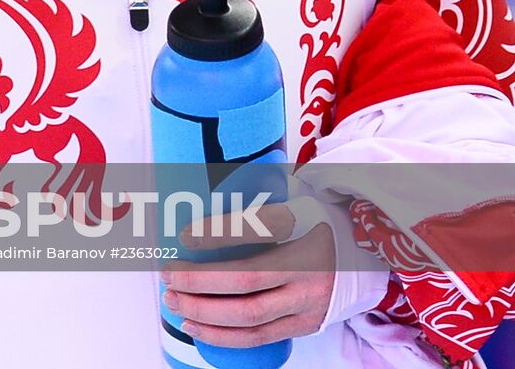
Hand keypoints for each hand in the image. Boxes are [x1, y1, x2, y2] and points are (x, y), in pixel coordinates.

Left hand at [160, 202, 334, 347]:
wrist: (362, 252)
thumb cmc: (314, 219)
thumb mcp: (291, 198)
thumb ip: (252, 200)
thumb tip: (198, 194)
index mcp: (304, 228)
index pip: (256, 229)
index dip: (217, 233)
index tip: (183, 235)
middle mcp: (308, 269)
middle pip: (245, 280)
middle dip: (198, 282)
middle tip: (167, 275)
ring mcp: (308, 301)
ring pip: (249, 316)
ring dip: (203, 311)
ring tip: (172, 301)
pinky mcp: (305, 324)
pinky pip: (259, 336)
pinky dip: (222, 335)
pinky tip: (194, 326)